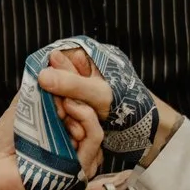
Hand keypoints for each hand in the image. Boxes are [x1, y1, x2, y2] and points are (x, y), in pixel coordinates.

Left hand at [0, 47, 106, 189]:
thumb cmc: (6, 145)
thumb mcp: (21, 109)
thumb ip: (36, 90)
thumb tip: (49, 63)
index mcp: (68, 123)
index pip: (82, 95)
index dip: (75, 74)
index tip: (60, 56)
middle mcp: (78, 138)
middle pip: (94, 106)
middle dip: (79, 82)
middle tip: (63, 65)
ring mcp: (81, 154)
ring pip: (97, 122)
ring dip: (82, 102)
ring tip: (64, 93)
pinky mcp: (79, 169)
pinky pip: (93, 142)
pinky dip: (85, 122)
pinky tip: (70, 109)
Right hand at [36, 50, 183, 162]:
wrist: (148, 132)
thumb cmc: (130, 106)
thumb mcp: (99, 93)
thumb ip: (72, 84)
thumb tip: (41, 75)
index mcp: (89, 58)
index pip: (57, 59)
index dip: (48, 76)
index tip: (45, 92)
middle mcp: (83, 72)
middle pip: (55, 81)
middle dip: (56, 99)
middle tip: (61, 114)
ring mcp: (82, 91)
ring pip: (59, 98)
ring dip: (62, 113)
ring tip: (72, 125)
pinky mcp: (82, 108)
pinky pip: (66, 112)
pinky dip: (68, 121)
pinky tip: (74, 131)